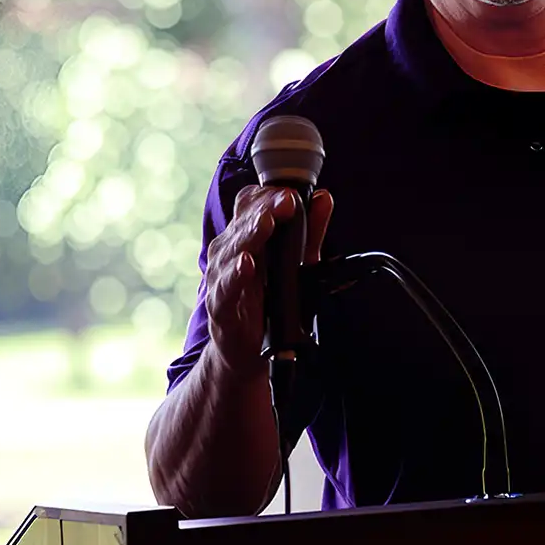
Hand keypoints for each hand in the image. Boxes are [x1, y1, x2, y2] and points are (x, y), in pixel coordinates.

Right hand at [204, 185, 333, 378]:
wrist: (247, 350)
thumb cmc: (270, 300)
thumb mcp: (298, 262)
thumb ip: (310, 231)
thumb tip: (323, 197)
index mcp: (246, 235)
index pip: (252, 203)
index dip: (269, 195)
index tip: (292, 194)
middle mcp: (230, 250)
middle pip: (244, 220)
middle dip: (266, 208)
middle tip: (286, 201)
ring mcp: (221, 276)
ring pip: (233, 248)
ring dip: (251, 234)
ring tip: (266, 223)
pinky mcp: (220, 305)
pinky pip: (226, 286)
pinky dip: (235, 274)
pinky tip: (246, 265)